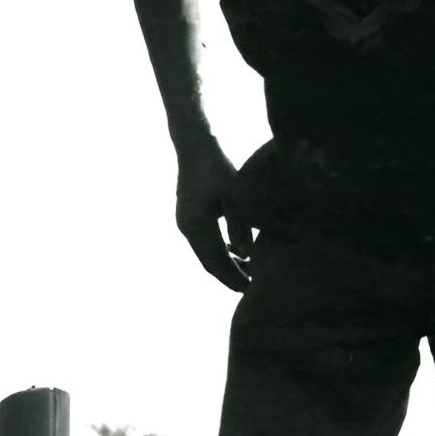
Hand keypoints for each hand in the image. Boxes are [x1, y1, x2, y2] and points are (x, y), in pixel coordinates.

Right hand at [175, 142, 252, 290]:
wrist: (195, 146)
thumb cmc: (218, 167)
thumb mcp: (235, 195)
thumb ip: (241, 225)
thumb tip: (247, 254)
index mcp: (197, 225)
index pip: (216, 261)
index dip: (232, 277)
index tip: (249, 289)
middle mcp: (187, 227)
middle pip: (209, 261)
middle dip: (228, 276)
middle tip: (249, 289)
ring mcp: (185, 222)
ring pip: (205, 253)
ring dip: (224, 264)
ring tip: (246, 274)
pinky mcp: (188, 215)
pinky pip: (203, 242)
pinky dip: (218, 251)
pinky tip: (235, 253)